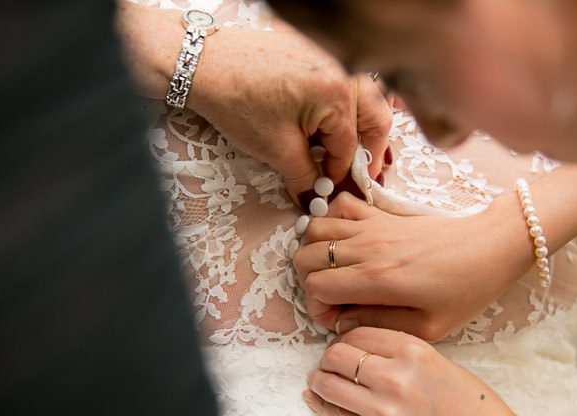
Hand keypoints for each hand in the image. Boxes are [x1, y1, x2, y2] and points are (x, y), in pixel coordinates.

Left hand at [116, 4, 390, 203]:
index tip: (333, 191)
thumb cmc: (238, 100)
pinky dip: (341, 109)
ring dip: (358, 129)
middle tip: (361, 175)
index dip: (341, 174)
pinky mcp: (315, 55)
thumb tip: (316, 199)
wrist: (203, 65)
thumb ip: (305, 178)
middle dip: (369, 150)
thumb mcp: (277, 149)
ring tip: (342, 153)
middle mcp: (342, 71)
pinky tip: (324, 128)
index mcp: (338, 94)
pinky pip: (343, 86)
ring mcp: (330, 59)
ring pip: (362, 100)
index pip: (350, 146)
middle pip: (373, 117)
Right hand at [292, 192, 531, 340]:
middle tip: (331, 296)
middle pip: (305, 256)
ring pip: (315, 227)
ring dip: (314, 250)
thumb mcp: (429, 327)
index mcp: (378, 279)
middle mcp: (369, 246)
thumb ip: (379, 325)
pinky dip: (332, 219)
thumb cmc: (467, 289)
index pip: (316, 287)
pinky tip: (346, 240)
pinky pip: (340, 204)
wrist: (492, 246)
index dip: (317, 308)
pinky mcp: (383, 212)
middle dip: (307, 281)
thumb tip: (345, 323)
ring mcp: (374, 224)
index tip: (336, 319)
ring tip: (334, 270)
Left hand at [303, 327, 515, 415]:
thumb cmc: (469, 405)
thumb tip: (357, 347)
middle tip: (332, 362)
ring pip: (329, 384)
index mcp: (414, 352)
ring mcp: (383, 410)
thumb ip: (399, 352)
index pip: (360, 333)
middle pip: (338, 355)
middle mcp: (395, 377)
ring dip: (320, 379)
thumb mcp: (438, 362)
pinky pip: (335, 415)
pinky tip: (315, 397)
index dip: (347, 337)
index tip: (347, 344)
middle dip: (331, 356)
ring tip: (321, 379)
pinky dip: (321, 404)